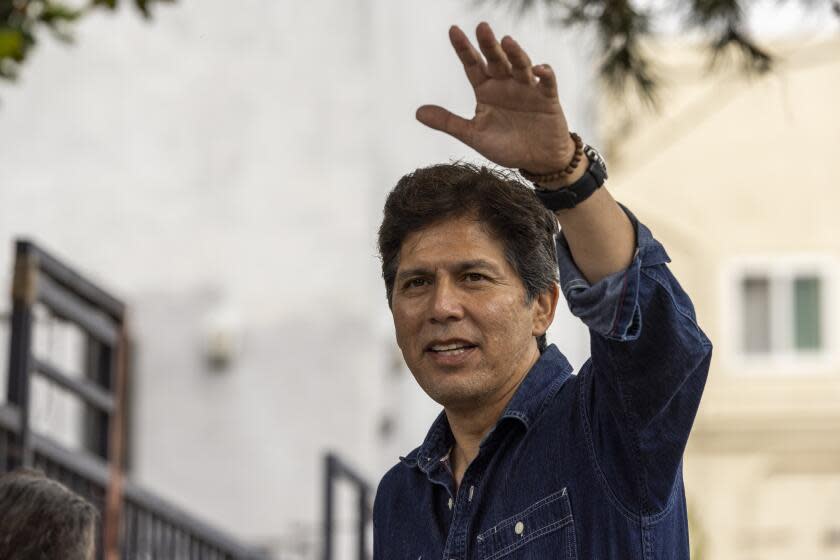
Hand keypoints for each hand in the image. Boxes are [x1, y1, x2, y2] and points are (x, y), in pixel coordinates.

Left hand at [417, 22, 575, 173]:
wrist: (536, 160)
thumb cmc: (505, 146)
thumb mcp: (473, 136)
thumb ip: (448, 123)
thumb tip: (417, 112)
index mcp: (486, 90)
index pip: (472, 65)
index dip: (463, 48)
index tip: (453, 30)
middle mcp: (505, 84)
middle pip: (495, 60)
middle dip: (488, 44)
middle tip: (481, 27)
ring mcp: (527, 89)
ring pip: (520, 65)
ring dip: (515, 53)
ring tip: (506, 41)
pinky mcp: (548, 98)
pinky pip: (547, 83)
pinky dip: (544, 74)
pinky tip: (538, 69)